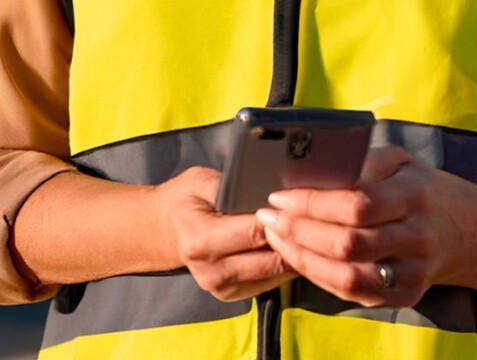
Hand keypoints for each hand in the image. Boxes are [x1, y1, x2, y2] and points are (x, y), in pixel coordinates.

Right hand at [150, 166, 295, 302]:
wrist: (163, 231)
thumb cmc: (184, 200)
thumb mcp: (201, 181)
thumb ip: (233, 186)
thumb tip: (267, 192)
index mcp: (202, 240)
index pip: (255, 232)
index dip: (281, 219)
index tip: (300, 205)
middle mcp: (211, 270)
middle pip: (270, 258)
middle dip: (295, 239)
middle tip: (313, 219)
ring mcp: (220, 288)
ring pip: (275, 273)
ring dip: (294, 254)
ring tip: (309, 232)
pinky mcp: (230, 295)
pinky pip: (269, 282)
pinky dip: (283, 265)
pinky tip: (293, 247)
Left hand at [256, 146, 476, 308]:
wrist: (472, 232)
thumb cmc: (424, 189)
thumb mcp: (401, 163)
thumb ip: (361, 164)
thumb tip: (308, 171)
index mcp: (414, 195)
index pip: (357, 204)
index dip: (312, 203)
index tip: (279, 196)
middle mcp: (416, 236)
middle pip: (348, 244)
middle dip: (299, 232)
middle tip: (269, 218)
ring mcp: (413, 272)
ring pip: (348, 276)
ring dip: (303, 259)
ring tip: (277, 239)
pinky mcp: (406, 295)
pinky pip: (355, 293)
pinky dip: (321, 277)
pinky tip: (301, 258)